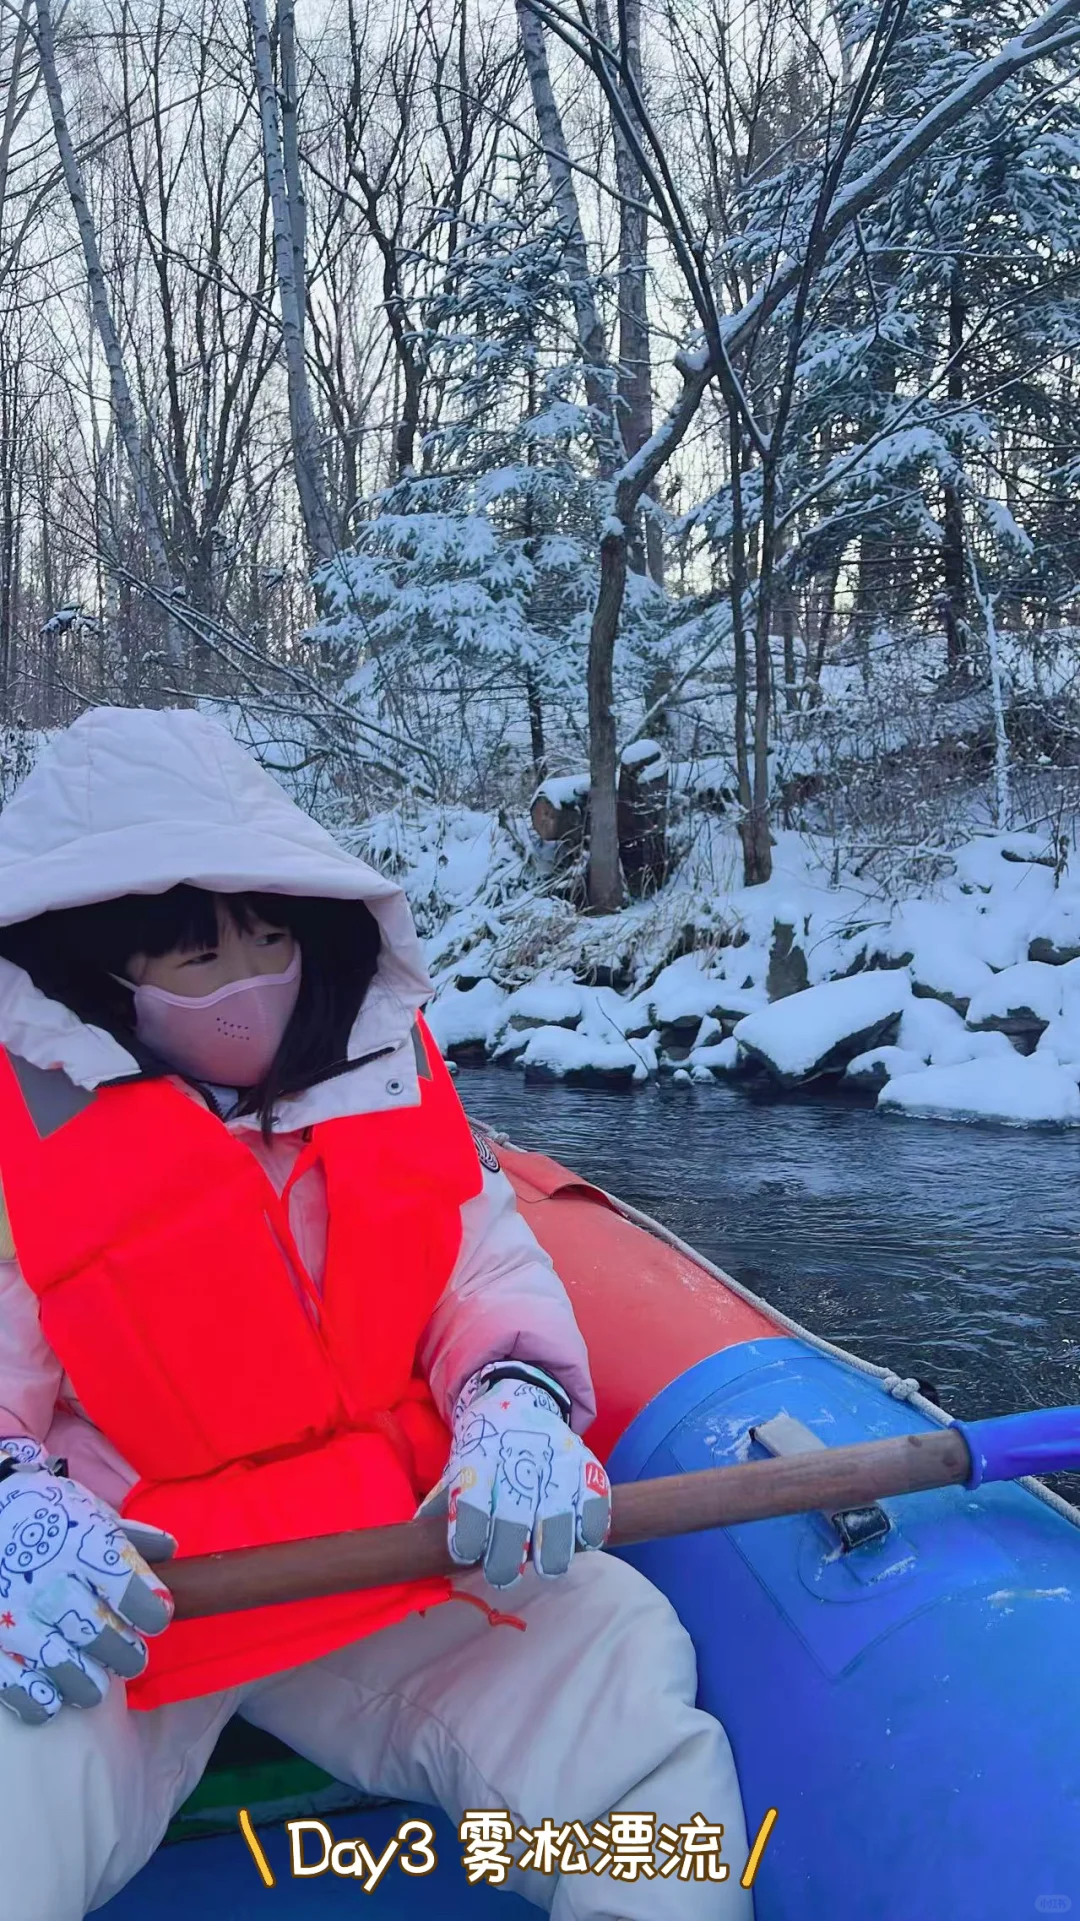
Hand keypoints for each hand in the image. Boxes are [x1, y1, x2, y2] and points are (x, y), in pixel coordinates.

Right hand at [0, 1437, 175, 1725]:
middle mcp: (48, 1584)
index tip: (156, 1617)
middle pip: (101, 1634)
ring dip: (90, 1683)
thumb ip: (128, 1536)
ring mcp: (15, 1617)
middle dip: (127, 1654)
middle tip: (131, 1657)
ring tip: (97, 1683)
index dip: (152, 1610)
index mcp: (79, 1546)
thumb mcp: (85, 1510)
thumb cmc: (41, 1513)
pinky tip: (55, 1697)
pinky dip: (42, 1700)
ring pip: (64, 1666)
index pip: (129, 1588)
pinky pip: (17, 1686)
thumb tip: (170, 1552)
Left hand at [421, 1365, 609, 1588]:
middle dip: (507, 1555)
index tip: (465, 1553)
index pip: (470, 1501)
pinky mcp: (588, 1466)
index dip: (466, 1532)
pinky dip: (591, 1527)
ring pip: (559, 1516)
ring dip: (552, 1550)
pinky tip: (582, 1539)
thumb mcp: (456, 1467)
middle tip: (502, 1574)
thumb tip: (414, 1546)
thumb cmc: (483, 1450)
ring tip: (545, 1565)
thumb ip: (439, 1506)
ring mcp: (557, 1463)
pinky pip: (597, 1504)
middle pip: (514, 1516)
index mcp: (479, 1460)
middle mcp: (519, 1460)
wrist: (521, 1402)